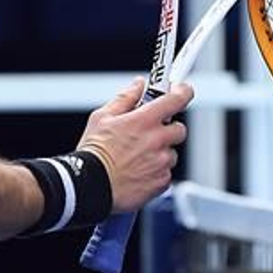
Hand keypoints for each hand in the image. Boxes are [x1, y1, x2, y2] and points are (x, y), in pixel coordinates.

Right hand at [76, 79, 191, 211]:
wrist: (89, 187)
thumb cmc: (94, 154)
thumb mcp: (102, 117)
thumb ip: (125, 98)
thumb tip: (138, 85)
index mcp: (144, 120)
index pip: (177, 99)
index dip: (182, 92)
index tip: (180, 92)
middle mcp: (157, 140)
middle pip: (179, 129)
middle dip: (168, 129)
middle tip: (150, 134)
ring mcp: (161, 162)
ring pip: (172, 153)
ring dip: (161, 153)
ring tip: (138, 158)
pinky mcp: (162, 181)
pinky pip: (166, 173)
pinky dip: (156, 172)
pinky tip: (138, 172)